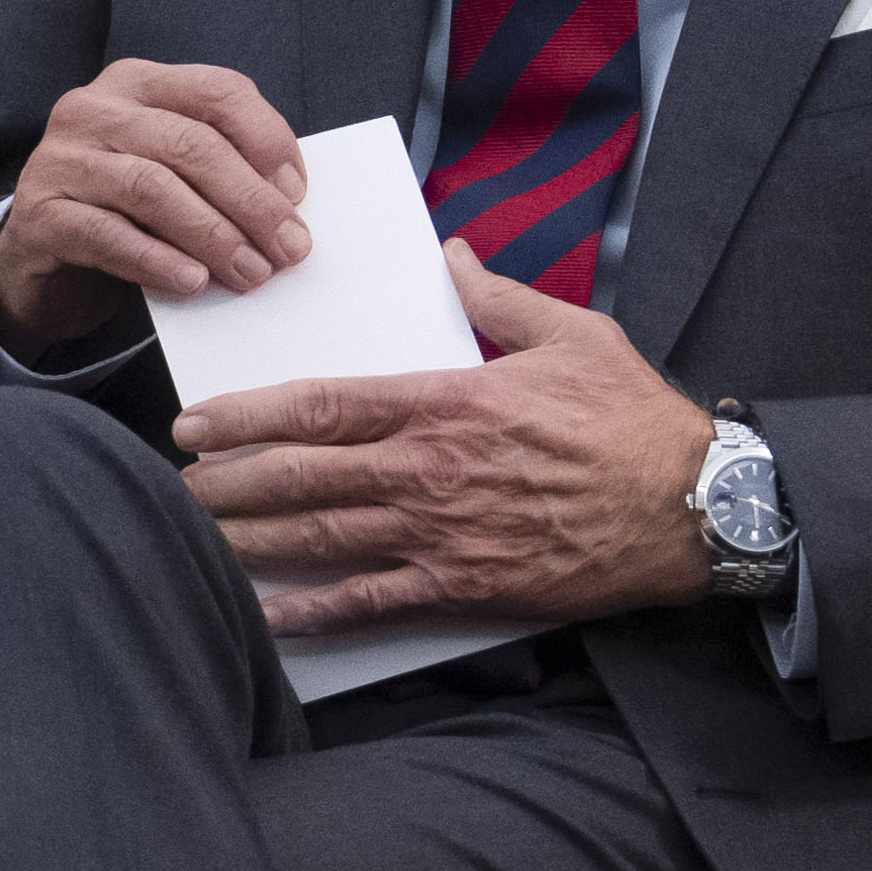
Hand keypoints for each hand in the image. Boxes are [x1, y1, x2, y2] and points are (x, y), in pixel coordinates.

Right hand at [0, 56, 311, 353]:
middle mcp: (92, 109)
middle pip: (190, 144)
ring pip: (151, 188)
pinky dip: (157, 260)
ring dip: (212, 235)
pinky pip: (106, 235)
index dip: (267, 141)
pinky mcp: (37, 214)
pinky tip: (192, 281)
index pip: (218, 91)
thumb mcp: (173, 172)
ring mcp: (58, 159)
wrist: (40, 256)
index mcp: (136, 83)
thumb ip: (220, 171)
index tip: (297, 195)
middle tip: (288, 249)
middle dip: (250, 200)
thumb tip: (286, 207)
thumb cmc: (123, 208)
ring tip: (249, 273)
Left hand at [172, 252, 718, 634]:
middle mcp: (431, 471)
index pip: (323, 406)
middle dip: (228, 481)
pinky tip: (268, 614)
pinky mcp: (465, 587)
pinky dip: (313, 612)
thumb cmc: (635, 420)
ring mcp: (443, 534)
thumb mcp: (573, 335)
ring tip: (196, 538)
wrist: (695, 509)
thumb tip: (452, 256)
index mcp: (448, 402)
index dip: (248, 415)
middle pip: (303, 475)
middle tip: (176, 485)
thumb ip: (498, 298)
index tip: (195, 422)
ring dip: (251, 540)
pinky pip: (372, 603)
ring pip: (322, 538)